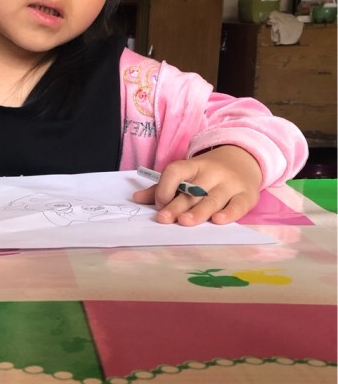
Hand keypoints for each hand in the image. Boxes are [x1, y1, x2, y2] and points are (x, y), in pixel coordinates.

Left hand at [132, 145, 261, 225]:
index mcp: (194, 166)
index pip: (176, 170)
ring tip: (184, 222)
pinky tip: (217, 220)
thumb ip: (162, 187)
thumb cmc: (207, 174)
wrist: (244, 161)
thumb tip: (136, 198)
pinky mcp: (247, 195)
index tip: (158, 203)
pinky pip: (238, 205)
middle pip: (193, 190)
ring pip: (213, 199)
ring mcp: (231, 183)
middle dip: (177, 205)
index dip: (165, 186)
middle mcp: (213, 172)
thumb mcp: (186, 175)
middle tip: (164, 218)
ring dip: (198, 211)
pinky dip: (228, 213)